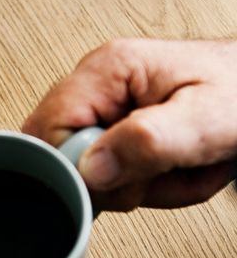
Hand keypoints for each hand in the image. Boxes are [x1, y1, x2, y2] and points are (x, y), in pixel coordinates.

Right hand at [23, 38, 236, 210]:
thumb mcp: (208, 120)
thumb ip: (148, 142)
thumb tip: (90, 168)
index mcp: (108, 70)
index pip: (49, 131)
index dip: (80, 168)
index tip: (125, 178)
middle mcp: (99, 85)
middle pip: (64, 156)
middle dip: (118, 183)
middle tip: (164, 171)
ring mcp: (108, 107)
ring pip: (91, 173)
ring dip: (143, 187)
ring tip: (182, 168)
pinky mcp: (121, 129)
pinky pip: (113, 175)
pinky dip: (147, 186)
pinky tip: (174, 170)